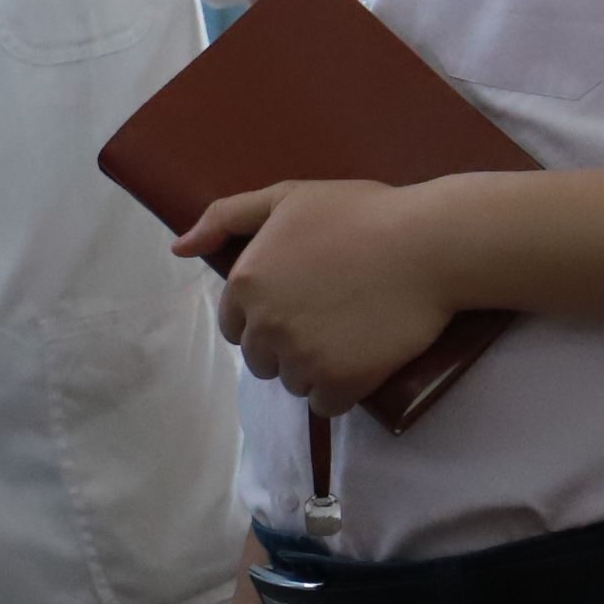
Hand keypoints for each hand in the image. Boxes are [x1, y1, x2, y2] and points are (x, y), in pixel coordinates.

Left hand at [176, 177, 448, 414]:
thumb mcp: (286, 197)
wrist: (425, 243)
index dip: (264, 316)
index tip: (298, 302)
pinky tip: (361, 361)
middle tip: (328, 317)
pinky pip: (325, 405)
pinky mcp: (340, 382)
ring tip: (349, 334)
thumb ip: (226, 218)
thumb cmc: (359, 213)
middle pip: (260, 358)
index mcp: (245, 283)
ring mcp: (301, 358)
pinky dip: (341, 390)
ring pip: (293, 383)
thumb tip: (178, 246)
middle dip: (286, 344)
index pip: (233, 324)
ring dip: (314, 369)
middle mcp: (264, 325)